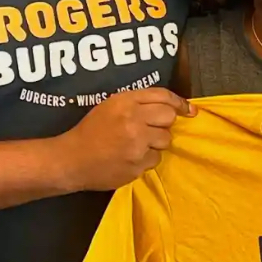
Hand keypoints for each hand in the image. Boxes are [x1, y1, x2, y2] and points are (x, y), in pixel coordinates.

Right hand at [53, 88, 193, 191]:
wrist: (72, 159)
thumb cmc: (91, 131)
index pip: (162, 96)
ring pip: (165, 140)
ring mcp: (136, 144)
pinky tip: (130, 158)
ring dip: (155, 143)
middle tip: (149, 130)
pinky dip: (146, 159)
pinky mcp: (137, 164)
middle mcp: (133, 120)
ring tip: (136, 145)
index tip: (189, 110)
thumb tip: (173, 106)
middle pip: (169, 118)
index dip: (180, 102)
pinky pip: (155, 159)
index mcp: (125, 102)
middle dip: (164, 124)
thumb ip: (138, 102)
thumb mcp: (110, 106)